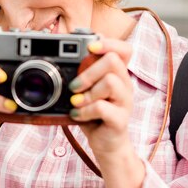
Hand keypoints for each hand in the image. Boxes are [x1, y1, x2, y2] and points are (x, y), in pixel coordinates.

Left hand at [68, 38, 133, 157]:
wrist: (106, 144)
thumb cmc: (94, 114)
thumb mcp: (86, 90)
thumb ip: (80, 72)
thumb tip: (61, 49)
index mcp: (118, 74)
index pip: (123, 49)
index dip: (108, 42)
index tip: (90, 47)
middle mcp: (125, 85)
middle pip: (113, 61)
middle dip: (88, 71)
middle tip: (74, 86)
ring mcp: (125, 102)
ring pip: (111, 82)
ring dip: (87, 92)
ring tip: (76, 102)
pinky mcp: (120, 120)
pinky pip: (103, 107)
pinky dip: (85, 110)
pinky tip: (77, 114)